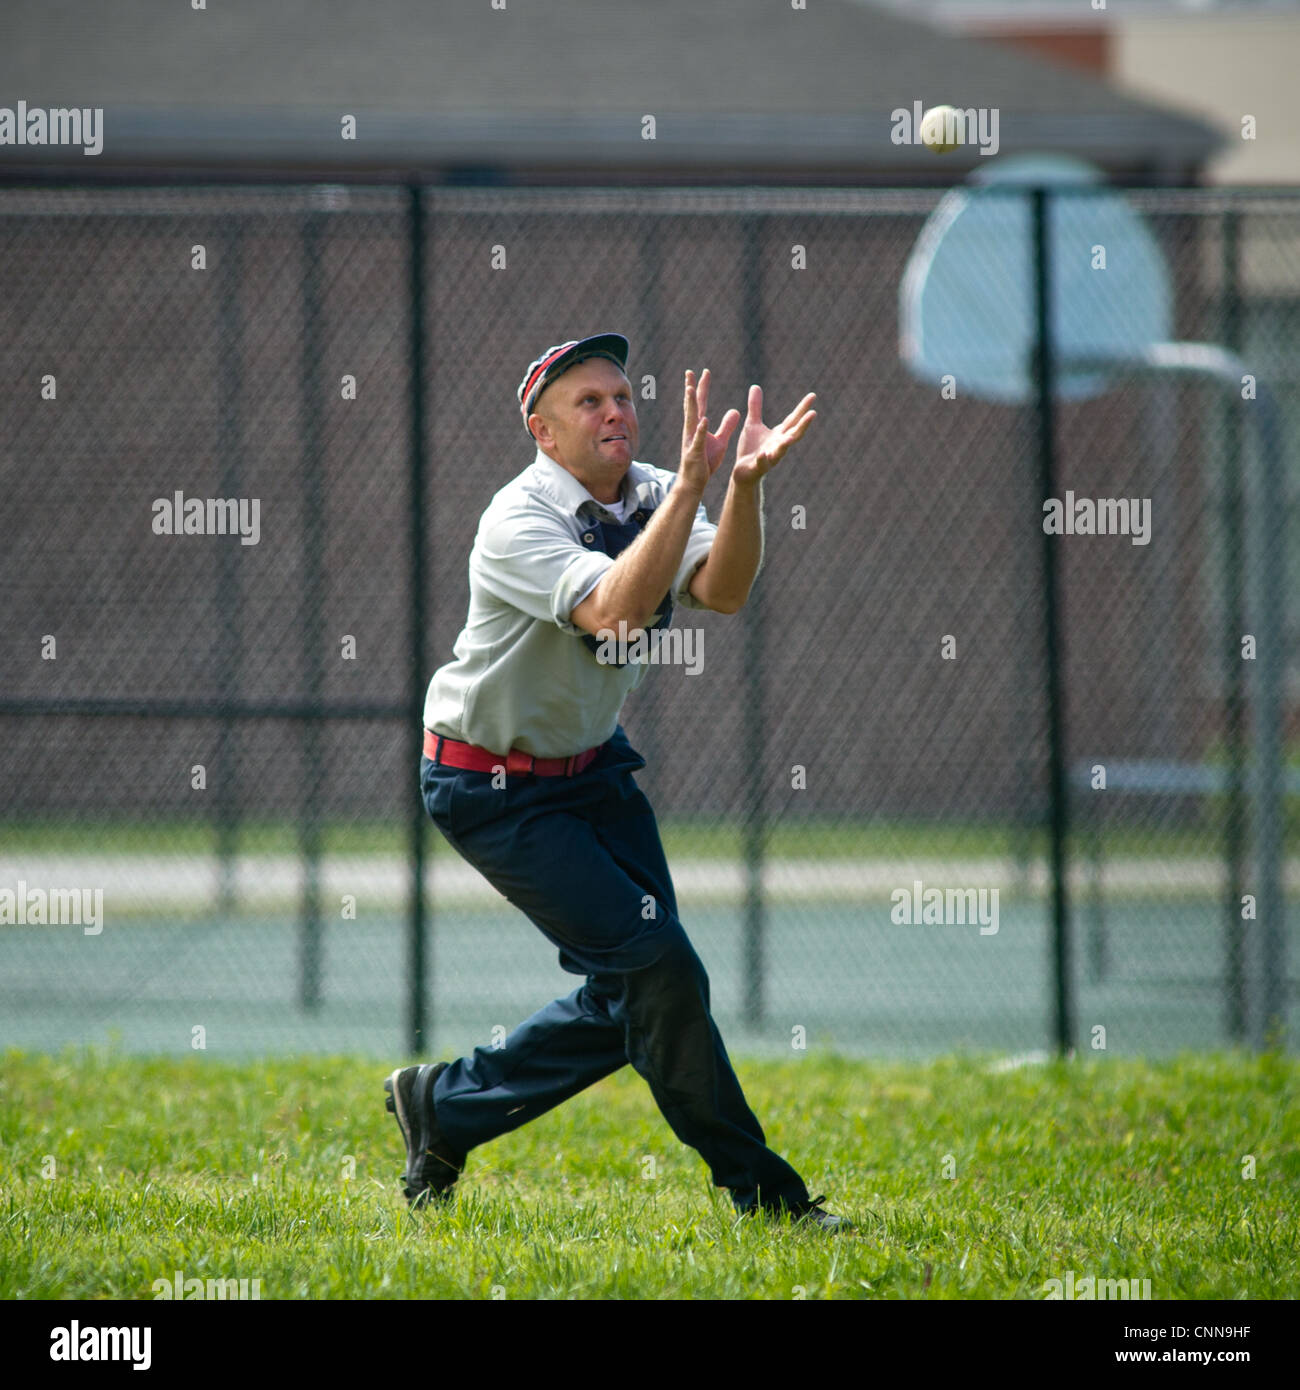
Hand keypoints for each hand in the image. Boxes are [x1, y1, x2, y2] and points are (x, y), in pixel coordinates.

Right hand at [679, 368, 739, 495]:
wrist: (694, 482)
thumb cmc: (705, 461)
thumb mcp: (720, 441)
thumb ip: (727, 426)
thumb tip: (735, 411)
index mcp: (699, 426)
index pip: (701, 403)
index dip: (702, 387)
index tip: (704, 371)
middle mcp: (692, 430)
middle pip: (693, 406)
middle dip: (691, 389)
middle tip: (689, 372)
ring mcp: (691, 441)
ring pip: (691, 419)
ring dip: (690, 404)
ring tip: (690, 389)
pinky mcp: (694, 453)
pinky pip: (698, 440)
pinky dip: (701, 430)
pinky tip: (704, 420)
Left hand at [732, 385, 816, 485]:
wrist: (743, 473)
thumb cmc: (751, 449)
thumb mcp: (752, 424)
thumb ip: (755, 407)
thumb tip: (755, 386)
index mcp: (778, 435)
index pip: (793, 419)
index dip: (802, 408)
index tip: (813, 395)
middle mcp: (778, 446)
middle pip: (794, 434)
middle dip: (803, 425)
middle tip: (813, 413)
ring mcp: (770, 457)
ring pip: (781, 451)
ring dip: (787, 444)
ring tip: (791, 437)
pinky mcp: (757, 468)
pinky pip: (761, 464)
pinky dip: (763, 459)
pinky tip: (763, 454)